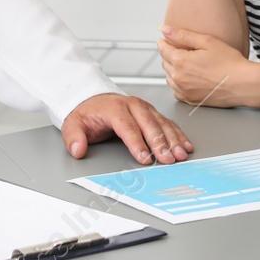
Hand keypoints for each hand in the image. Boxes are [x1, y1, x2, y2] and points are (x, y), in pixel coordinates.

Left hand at [60, 93, 193, 164]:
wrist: (94, 99)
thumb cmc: (87, 114)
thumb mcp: (73, 124)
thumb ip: (73, 137)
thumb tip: (78, 150)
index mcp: (115, 108)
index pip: (128, 127)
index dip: (137, 144)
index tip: (145, 159)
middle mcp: (133, 106)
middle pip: (149, 125)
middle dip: (160, 143)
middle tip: (168, 159)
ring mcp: (145, 108)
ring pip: (162, 124)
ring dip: (173, 140)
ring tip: (181, 155)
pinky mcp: (152, 113)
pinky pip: (168, 123)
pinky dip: (178, 135)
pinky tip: (186, 145)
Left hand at [158, 25, 250, 107]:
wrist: (244, 84)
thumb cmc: (230, 63)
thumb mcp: (207, 41)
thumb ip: (182, 35)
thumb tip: (164, 29)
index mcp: (180, 62)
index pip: (163, 49)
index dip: (165, 42)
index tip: (167, 39)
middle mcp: (179, 78)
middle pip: (165, 63)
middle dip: (170, 55)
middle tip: (182, 50)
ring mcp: (184, 91)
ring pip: (169, 77)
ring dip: (173, 69)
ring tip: (188, 64)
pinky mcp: (191, 100)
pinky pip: (176, 91)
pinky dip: (178, 84)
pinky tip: (190, 78)